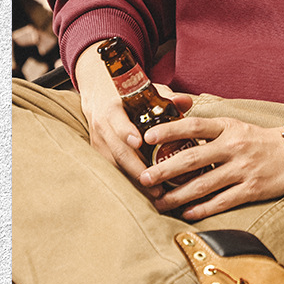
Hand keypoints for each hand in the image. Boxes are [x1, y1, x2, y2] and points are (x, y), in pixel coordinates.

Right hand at [75, 42, 190, 199]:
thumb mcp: (145, 90)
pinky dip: (129, 181)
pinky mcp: (98, 155)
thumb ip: (167, 96)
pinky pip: (113, 170)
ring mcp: (98, 143)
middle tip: (157, 184)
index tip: (139, 143)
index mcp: (113, 109)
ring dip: (135, 180)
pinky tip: (147, 192)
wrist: (99, 95)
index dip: (127, 133)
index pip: (118, 122)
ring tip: (156, 193)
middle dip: (137, 169)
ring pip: (115, 166)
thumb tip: (185, 102)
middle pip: (118, 151)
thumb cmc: (128, 95)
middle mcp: (102, 127)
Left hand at [137, 114, 283, 220]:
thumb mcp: (235, 126)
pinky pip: (222, 201)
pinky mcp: (251, 189)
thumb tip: (175, 129)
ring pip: (203, 184)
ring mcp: (242, 168)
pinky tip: (187, 214)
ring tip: (160, 203)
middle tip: (143, 178)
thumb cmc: (258, 140)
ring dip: (178, 196)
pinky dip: (202, 209)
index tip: (147, 136)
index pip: (194, 126)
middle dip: (164, 170)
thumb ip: (209, 129)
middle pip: (192, 158)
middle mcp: (233, 146)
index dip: (170, 130)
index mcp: (227, 127)